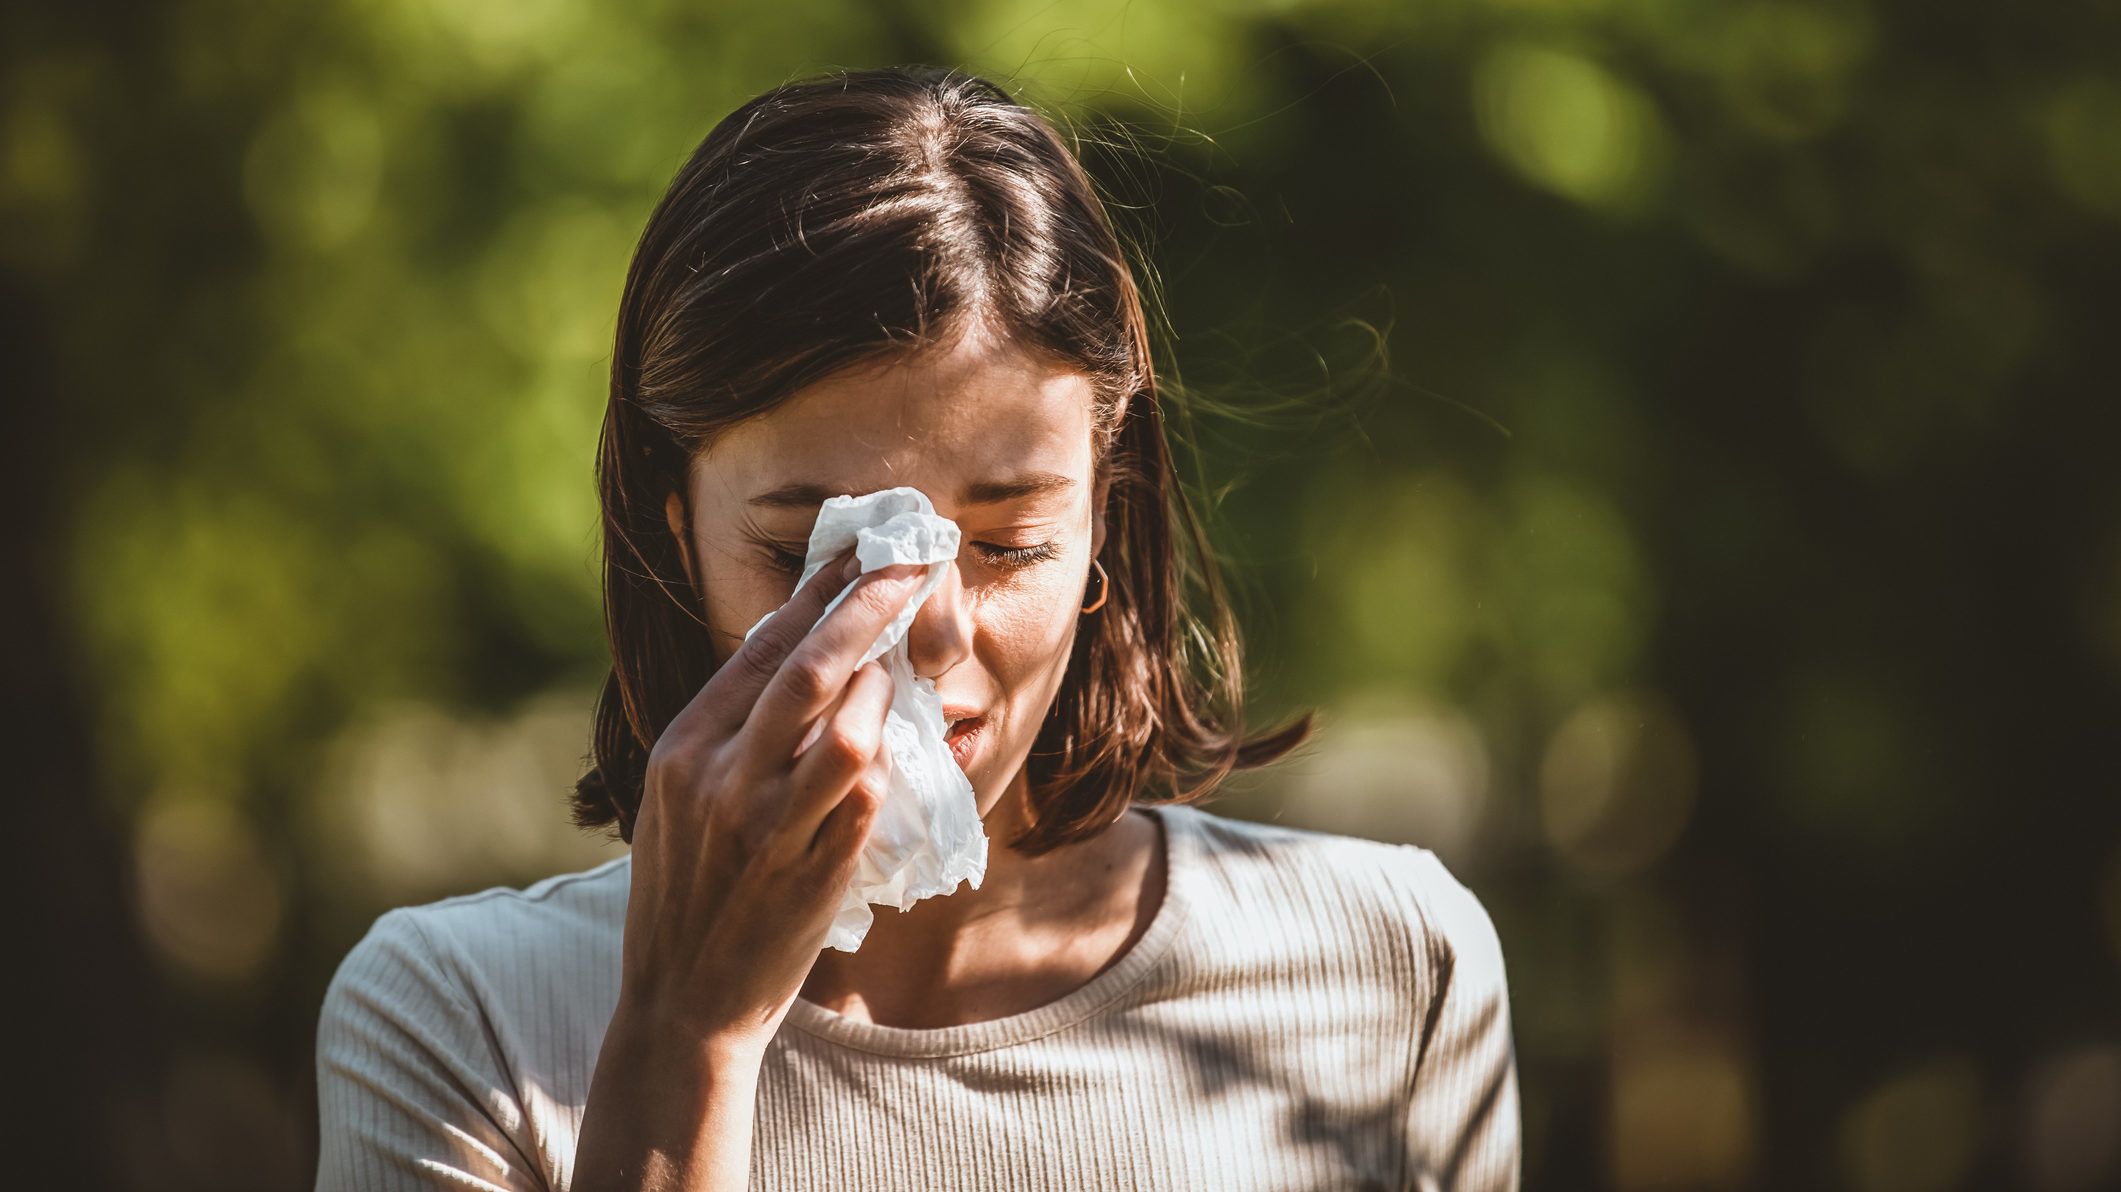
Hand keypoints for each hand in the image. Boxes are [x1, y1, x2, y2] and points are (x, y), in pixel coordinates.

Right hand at [622, 549, 925, 1050]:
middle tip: (912, 563)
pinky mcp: (813, 867)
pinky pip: (867, 792)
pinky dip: (888, 757)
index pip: (759, 647)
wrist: (683, 1000)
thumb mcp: (678, 797)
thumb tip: (795, 653)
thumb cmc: (686, 890)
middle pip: (811, 667)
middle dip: (870, 605)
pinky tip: (897, 742)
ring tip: (900, 667)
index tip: (860, 550)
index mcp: (683, 748)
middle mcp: (720, 777)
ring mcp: (769, 824)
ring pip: (848, 727)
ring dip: (885, 687)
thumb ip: (728, 731)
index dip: (818, 592)